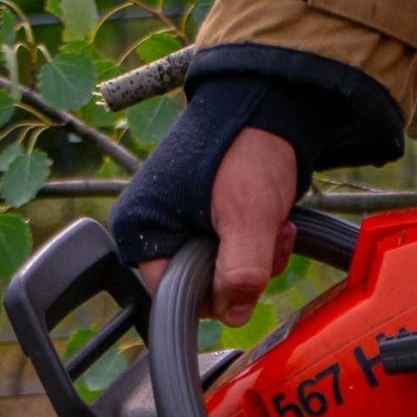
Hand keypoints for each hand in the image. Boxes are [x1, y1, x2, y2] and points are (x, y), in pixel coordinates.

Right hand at [134, 127, 298, 326]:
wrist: (269, 101)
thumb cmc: (246, 148)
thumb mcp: (246, 215)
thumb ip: (240, 271)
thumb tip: (234, 315)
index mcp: (140, 229)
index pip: (173, 297)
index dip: (214, 295)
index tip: (246, 271)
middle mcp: (153, 229)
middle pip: (200, 286)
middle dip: (243, 272)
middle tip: (269, 239)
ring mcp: (180, 224)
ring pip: (221, 273)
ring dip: (257, 258)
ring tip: (275, 224)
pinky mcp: (205, 219)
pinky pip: (230, 254)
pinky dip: (258, 245)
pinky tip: (274, 222)